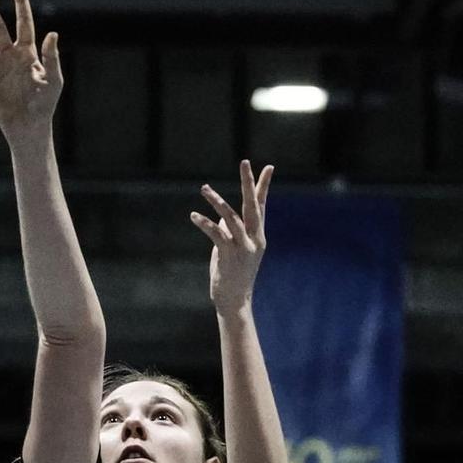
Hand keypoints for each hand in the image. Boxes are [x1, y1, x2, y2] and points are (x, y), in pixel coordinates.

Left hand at [193, 159, 271, 317]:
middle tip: (245, 162)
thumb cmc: (234, 274)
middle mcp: (255, 238)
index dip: (263, 186)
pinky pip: (217, 234)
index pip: (261, 205)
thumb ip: (232, 231)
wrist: (235, 300)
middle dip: (249, 183)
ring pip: (232, 218)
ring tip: (204, 188)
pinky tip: (194, 215)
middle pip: (253, 205)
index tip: (268, 167)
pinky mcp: (230, 255)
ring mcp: (244, 247)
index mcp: (258, 235)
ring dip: (217, 202)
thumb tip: (222, 216)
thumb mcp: (235, 249)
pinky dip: (205, 223)